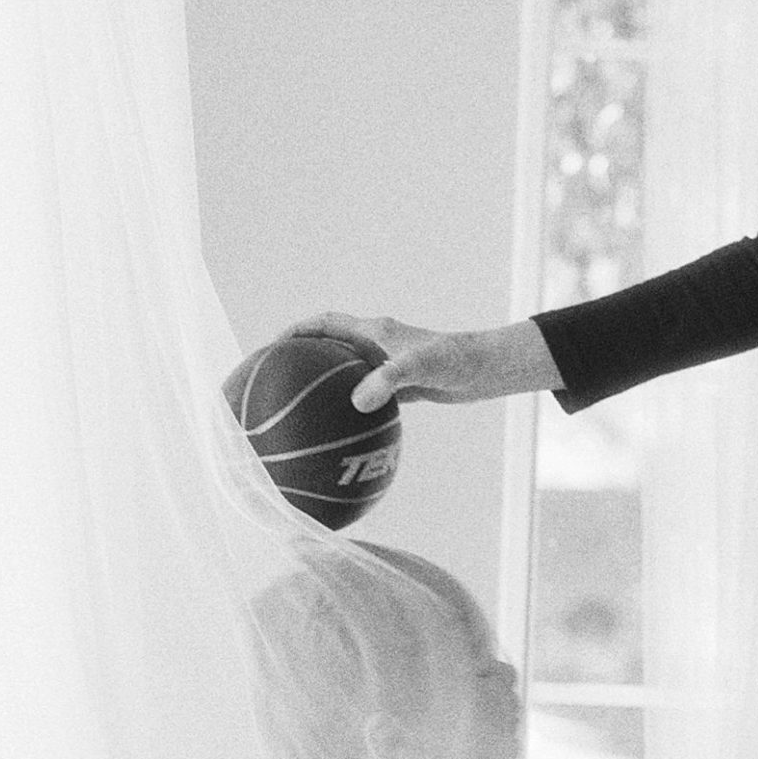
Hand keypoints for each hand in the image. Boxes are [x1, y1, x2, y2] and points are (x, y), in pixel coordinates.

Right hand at [280, 313, 561, 410]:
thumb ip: (387, 381)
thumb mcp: (419, 368)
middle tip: (277, 380)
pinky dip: (351, 409)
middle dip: (303, 358)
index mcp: (374, 331)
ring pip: (347, 374)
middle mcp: (378, 344)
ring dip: (325, 386)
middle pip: (330, 347)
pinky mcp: (402, 386)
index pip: (324, 324)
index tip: (271, 348)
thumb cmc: (455, 361)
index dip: (296, 332)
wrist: (486, 369)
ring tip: (301, 410)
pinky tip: (342, 434)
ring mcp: (389, 365)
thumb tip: (357, 404)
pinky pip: (367, 396)